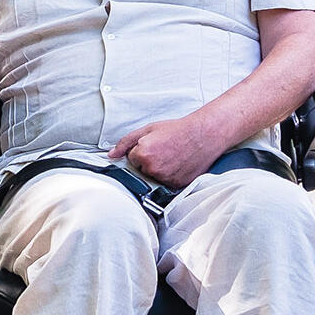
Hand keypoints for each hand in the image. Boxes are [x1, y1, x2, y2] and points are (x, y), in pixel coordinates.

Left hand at [112, 112, 226, 188]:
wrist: (203, 135)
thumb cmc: (177, 130)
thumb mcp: (149, 129)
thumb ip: (126, 142)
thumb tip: (111, 155)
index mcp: (143, 154)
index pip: (132, 158)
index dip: (142, 151)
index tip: (154, 145)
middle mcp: (153, 169)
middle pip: (141, 170)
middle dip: (149, 161)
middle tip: (164, 150)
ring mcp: (165, 179)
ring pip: (154, 178)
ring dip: (159, 170)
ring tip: (172, 156)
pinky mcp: (176, 185)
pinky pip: (166, 183)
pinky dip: (170, 176)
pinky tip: (178, 164)